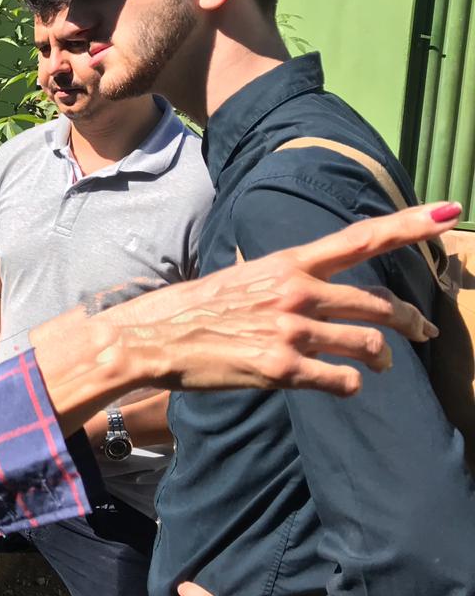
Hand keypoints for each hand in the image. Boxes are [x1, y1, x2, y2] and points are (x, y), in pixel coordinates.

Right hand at [27, 202, 457, 432]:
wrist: (149, 337)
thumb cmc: (191, 309)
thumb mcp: (239, 280)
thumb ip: (281, 284)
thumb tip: (311, 295)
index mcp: (285, 264)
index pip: (358, 239)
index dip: (409, 225)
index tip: (450, 211)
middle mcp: (296, 292)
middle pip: (378, 304)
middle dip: (409, 320)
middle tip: (422, 331)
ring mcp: (290, 331)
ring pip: (369, 346)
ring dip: (380, 359)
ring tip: (377, 365)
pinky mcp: (282, 369)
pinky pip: (341, 381)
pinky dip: (347, 385)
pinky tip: (337, 385)